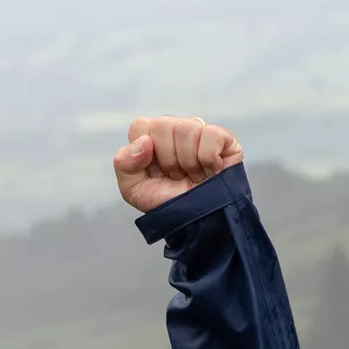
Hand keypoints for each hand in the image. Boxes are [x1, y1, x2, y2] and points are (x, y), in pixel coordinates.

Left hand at [113, 116, 241, 214]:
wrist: (197, 222)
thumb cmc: (166, 202)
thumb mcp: (134, 189)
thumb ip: (125, 164)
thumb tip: (144, 142)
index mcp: (151, 138)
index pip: (141, 126)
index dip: (145, 152)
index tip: (154, 171)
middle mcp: (174, 129)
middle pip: (164, 125)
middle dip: (168, 159)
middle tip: (176, 176)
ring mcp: (199, 131)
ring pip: (187, 128)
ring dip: (188, 161)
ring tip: (193, 174)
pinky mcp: (224, 138)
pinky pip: (212, 134)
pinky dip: (209, 158)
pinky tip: (210, 170)